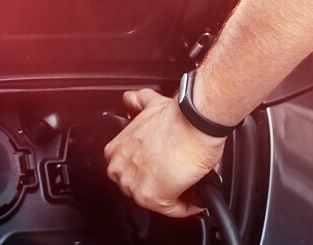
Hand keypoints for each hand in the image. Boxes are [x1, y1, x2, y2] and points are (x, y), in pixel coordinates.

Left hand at [103, 88, 226, 218]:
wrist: (195, 121)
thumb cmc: (179, 116)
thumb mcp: (148, 105)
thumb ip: (137, 105)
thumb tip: (134, 101)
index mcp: (116, 148)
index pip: (131, 169)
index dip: (151, 169)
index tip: (165, 167)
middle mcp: (120, 167)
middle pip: (141, 185)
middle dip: (159, 182)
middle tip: (178, 174)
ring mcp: (134, 183)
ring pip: (155, 198)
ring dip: (174, 193)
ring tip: (189, 184)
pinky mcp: (153, 197)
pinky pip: (173, 210)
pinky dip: (187, 206)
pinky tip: (196, 198)